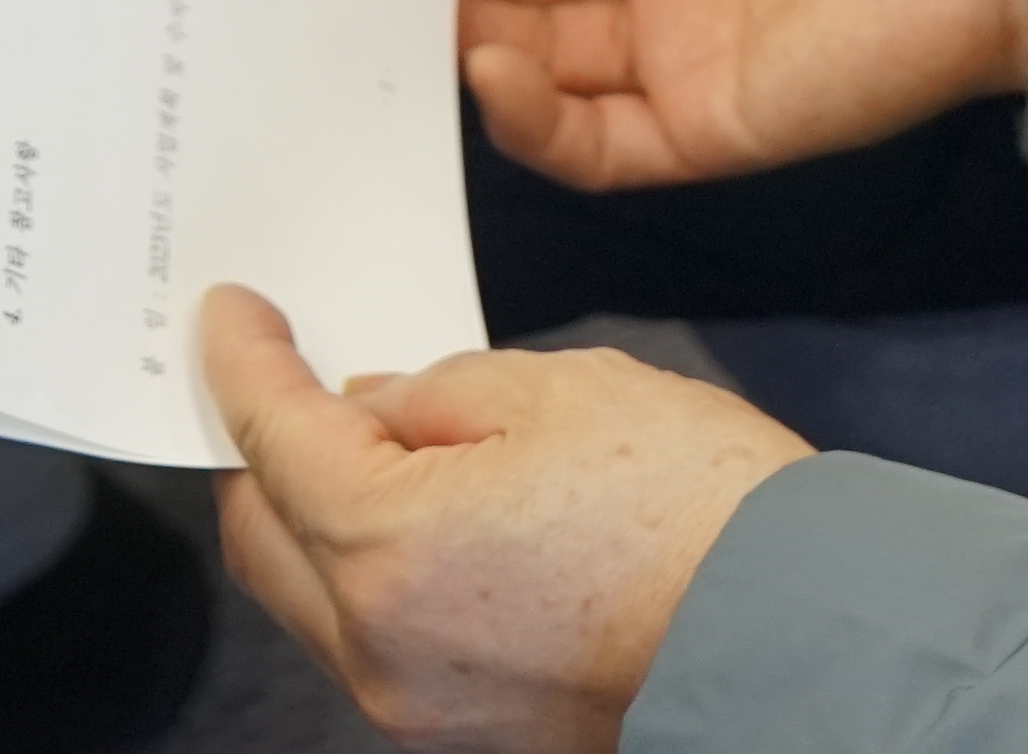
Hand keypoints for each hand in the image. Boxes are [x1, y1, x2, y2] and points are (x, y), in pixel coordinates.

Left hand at [204, 290, 806, 751]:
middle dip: (259, 447)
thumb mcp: (560, 389)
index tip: (231, 316)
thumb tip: (376, 408)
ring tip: (367, 439)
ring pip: (311, 596)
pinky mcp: (463, 730)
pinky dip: (370, 570)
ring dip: (313, 514)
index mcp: (387, 545)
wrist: (796, 630)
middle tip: (282, 374)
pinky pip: (374, 639)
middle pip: (260, 535)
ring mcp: (414, 704)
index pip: (273, 439)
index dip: (242, 362)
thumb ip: (438, 392)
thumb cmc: (695, 503)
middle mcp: (376, 645)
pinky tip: (420, 515)